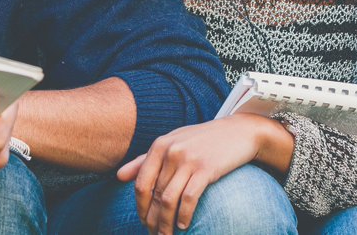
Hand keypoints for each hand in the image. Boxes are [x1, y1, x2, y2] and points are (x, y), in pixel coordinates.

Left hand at [116, 114, 291, 233]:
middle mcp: (171, 151)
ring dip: (165, 223)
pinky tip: (184, 226)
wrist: (238, 131)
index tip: (144, 222)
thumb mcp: (172, 143)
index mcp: (159, 145)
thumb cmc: (202, 140)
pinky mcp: (206, 169)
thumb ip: (145, 160)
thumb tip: (119, 176)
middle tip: (154, 234)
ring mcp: (188, 160)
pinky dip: (184, 216)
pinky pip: (189, 199)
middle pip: (154, 195)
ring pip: (168, 200)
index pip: (141, 183)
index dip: (140, 207)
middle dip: (152, 219)